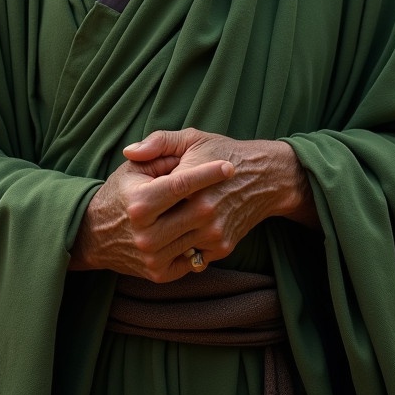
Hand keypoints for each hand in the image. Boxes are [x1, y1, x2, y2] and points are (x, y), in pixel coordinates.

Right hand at [69, 150, 233, 281]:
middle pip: (198, 213)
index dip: (208, 173)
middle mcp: (146, 234)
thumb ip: (156, 152)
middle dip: (216, 196)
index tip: (228, 166)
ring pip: (200, 236)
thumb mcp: (132, 167)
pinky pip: (195, 258)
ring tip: (216, 204)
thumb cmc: (120, 194)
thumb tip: (181, 157)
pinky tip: (201, 228)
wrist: (94, 235)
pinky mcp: (159, 274)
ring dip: (211, 220)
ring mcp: (153, 257)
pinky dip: (201, 242)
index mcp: (140, 202)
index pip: (182, 185)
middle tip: (228, 185)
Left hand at [124, 128, 318, 253]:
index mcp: (191, 184)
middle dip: (146, 224)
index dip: (139, 199)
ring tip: (157, 222)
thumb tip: (129, 152)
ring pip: (171, 246)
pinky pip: (190, 255)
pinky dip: (180, 245)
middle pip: (157, 229)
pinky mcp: (222, 247)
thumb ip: (158, 142)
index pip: (153, 199)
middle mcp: (203, 213)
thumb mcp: (191, 138)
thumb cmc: (224, 152)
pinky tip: (177, 230)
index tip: (134, 196)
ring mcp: (213, 233)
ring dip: (161, 237)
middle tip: (141, 215)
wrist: (266, 176)